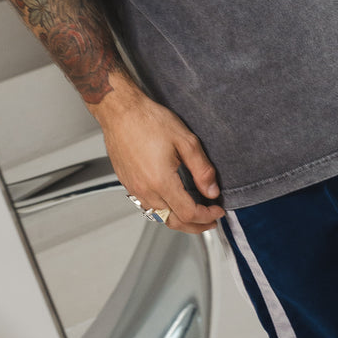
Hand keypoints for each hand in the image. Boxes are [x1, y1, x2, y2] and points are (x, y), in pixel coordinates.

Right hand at [93, 86, 224, 235]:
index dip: (207, 216)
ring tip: (194, 214)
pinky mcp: (127, 184)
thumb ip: (201, 169)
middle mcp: (145, 189)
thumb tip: (211, 190)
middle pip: (173, 222)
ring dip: (179, 220)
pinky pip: (147, 206)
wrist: (120, 111)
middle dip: (195, 226)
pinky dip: (164, 211)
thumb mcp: (185, 140)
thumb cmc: (148, 120)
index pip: (188, 213)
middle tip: (209, 221)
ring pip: (159, 217)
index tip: (217, 211)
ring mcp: (134, 188)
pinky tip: (172, 201)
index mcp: (161, 181)